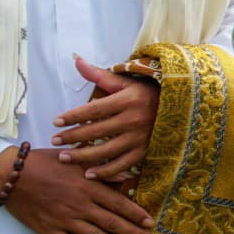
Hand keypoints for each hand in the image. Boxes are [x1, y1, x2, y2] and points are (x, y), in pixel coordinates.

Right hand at [0, 145, 152, 233]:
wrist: (11, 174)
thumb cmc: (43, 162)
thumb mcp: (73, 159)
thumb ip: (100, 168)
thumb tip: (125, 174)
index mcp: (87, 185)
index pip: (117, 202)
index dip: (135, 213)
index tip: (149, 222)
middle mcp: (79, 204)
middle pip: (111, 221)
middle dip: (131, 233)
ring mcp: (64, 219)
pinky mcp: (49, 229)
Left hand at [53, 57, 158, 181]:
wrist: (179, 106)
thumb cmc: (145, 92)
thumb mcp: (125, 82)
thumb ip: (98, 75)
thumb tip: (76, 60)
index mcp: (127, 100)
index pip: (94, 110)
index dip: (73, 116)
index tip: (56, 121)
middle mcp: (133, 120)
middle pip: (96, 131)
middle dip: (72, 137)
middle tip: (54, 141)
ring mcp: (139, 138)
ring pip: (106, 151)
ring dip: (82, 157)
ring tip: (64, 158)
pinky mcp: (144, 151)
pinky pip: (122, 165)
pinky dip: (105, 171)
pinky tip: (89, 173)